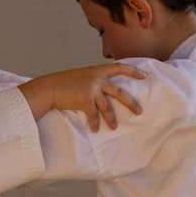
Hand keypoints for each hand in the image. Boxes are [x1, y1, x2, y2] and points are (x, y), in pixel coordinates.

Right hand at [20, 63, 146, 130]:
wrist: (50, 87)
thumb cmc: (64, 82)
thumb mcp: (82, 75)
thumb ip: (95, 79)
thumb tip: (104, 89)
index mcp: (98, 70)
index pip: (120, 67)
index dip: (133, 71)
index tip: (144, 75)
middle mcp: (97, 79)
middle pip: (119, 92)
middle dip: (130, 103)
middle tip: (139, 111)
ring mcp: (92, 89)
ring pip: (107, 107)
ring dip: (111, 119)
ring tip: (114, 127)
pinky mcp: (85, 100)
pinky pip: (93, 115)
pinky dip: (94, 123)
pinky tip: (95, 129)